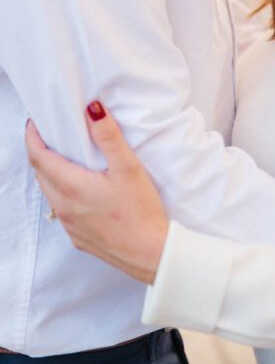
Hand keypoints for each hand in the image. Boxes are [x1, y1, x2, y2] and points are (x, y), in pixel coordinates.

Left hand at [25, 103, 168, 283]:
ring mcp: (70, 225)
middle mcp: (64, 207)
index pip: (38, 157)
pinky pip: (62, 209)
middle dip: (40, 151)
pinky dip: (63, 192)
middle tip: (52, 134)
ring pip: (50, 192)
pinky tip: (82, 188)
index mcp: (72, 187)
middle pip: (41, 174)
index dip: (32, 137)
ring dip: (51, 172)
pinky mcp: (78, 237)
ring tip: (66, 156)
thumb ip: (108, 137)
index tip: (35, 122)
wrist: (152, 253)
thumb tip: (92, 110)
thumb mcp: (128, 167)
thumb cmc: (142, 211)